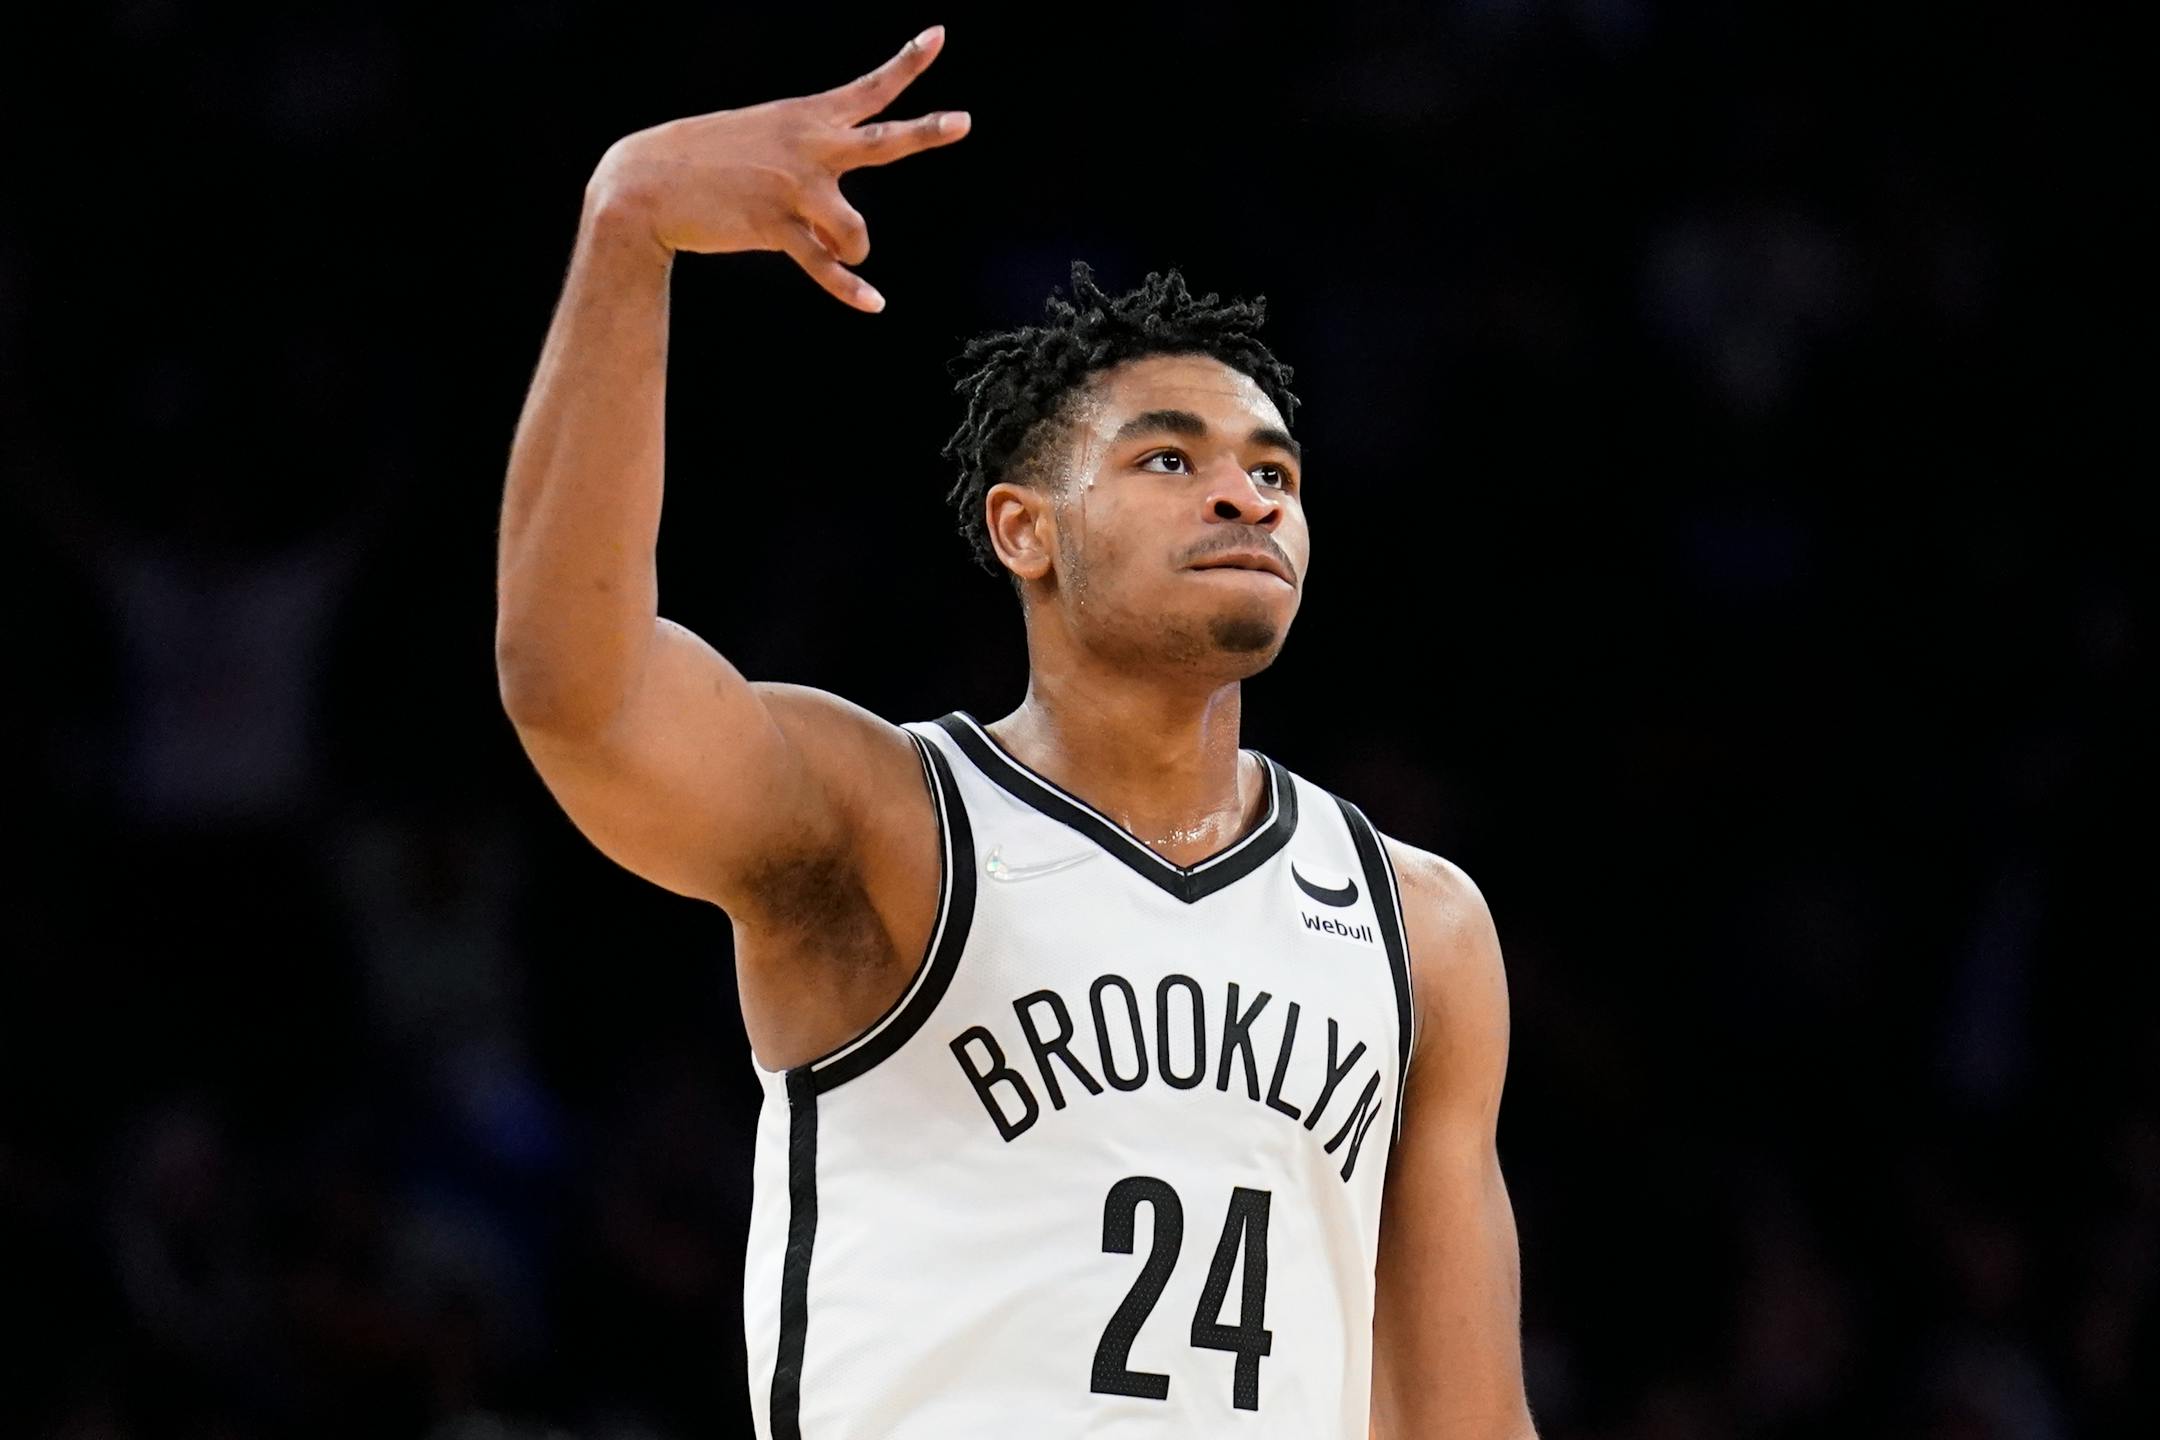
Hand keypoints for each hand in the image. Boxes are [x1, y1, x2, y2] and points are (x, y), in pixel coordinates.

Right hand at [584, 24, 968, 310]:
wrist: (643, 183)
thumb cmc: (703, 163)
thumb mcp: (762, 148)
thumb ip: (810, 184)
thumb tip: (836, 246)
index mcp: (806, 117)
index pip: (869, 88)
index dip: (908, 63)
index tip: (939, 36)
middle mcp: (809, 147)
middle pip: (884, 140)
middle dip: (927, 132)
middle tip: (964, 122)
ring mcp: (795, 187)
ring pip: (856, 230)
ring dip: (853, 250)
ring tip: (843, 256)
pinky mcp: (776, 227)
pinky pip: (825, 266)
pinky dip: (850, 287)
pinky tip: (873, 302)